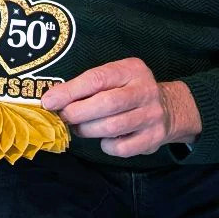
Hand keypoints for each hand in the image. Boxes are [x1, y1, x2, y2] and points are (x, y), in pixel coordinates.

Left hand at [41, 60, 202, 157]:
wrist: (169, 108)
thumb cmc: (129, 91)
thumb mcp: (115, 77)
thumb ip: (88, 85)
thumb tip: (53, 100)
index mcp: (131, 69)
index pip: (97, 78)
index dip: (70, 92)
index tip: (49, 101)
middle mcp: (145, 90)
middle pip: (106, 104)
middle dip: (77, 113)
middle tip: (64, 117)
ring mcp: (152, 115)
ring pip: (112, 127)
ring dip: (88, 130)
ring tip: (80, 128)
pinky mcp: (153, 138)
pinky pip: (122, 148)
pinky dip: (106, 146)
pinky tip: (104, 139)